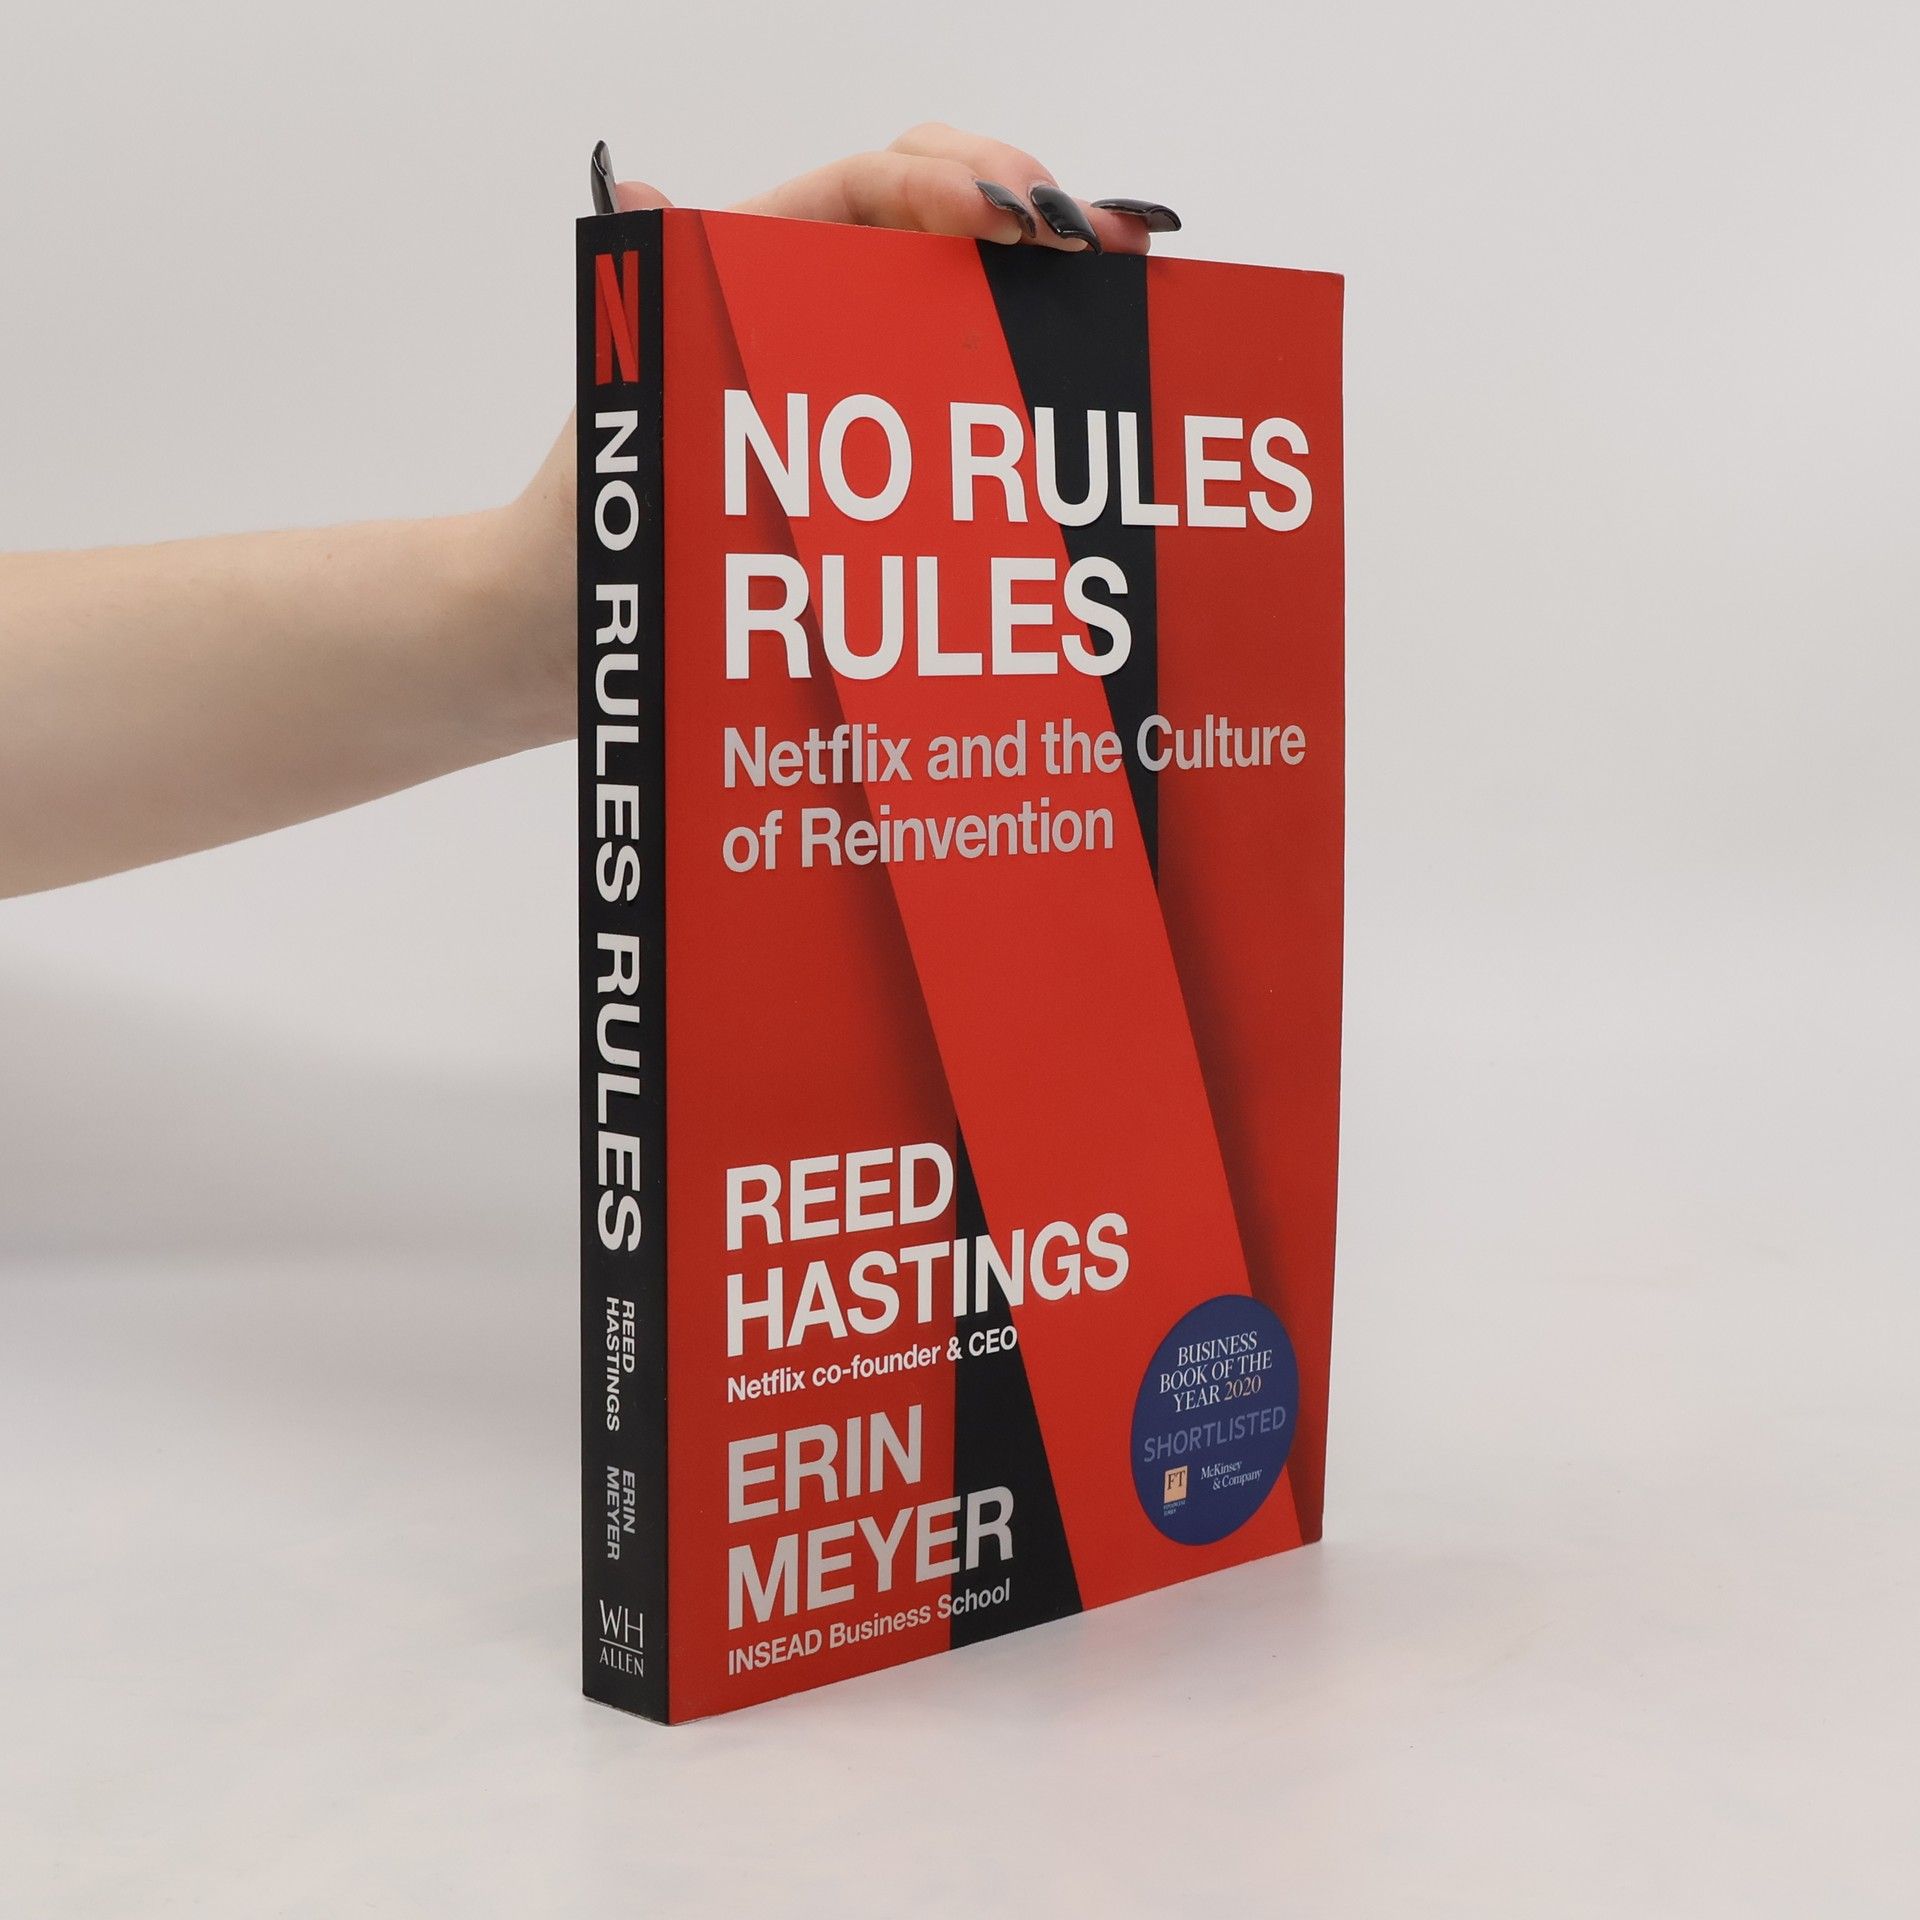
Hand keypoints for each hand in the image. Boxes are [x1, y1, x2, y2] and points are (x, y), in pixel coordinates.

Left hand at [508, 125, 1180, 736]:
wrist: (575, 636)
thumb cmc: (587, 527)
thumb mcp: (626, 412)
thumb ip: (652, 312)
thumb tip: (645, 194)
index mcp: (750, 277)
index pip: (869, 189)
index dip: (948, 181)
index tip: (1007, 219)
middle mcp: (812, 318)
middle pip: (944, 227)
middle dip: (1034, 217)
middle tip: (1107, 246)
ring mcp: (850, 388)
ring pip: (967, 312)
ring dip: (1048, 296)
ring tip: (1127, 290)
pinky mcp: (873, 462)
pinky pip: (960, 407)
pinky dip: (1028, 389)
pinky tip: (1088, 396)